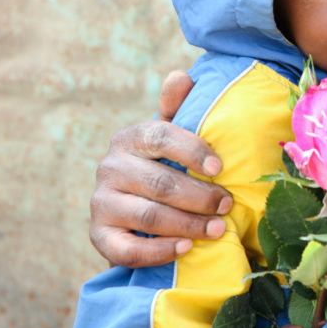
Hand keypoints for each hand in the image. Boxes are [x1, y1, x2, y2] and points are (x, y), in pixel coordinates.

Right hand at [89, 71, 233, 267]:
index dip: (192, 151)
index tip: (220, 168)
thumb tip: (180, 77)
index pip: (161, 137)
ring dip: (188, 225)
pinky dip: (160, 251)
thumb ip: (177, 108)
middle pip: (160, 183)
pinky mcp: (99, 236)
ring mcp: (101, 203)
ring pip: (149, 217)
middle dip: (200, 197)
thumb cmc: (162, 164)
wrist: (132, 208)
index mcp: (129, 137)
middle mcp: (109, 168)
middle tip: (227, 205)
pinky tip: (187, 248)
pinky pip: (128, 249)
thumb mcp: (170, 136)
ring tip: (218, 230)